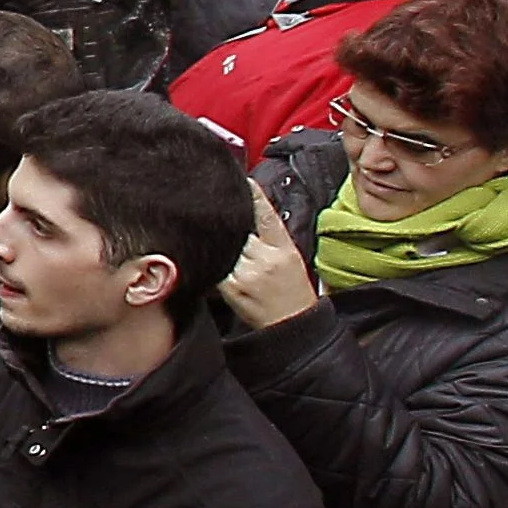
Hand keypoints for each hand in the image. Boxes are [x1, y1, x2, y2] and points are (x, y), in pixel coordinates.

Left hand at [225, 186, 321, 330]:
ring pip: (226, 248)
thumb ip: (271, 241)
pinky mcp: (232, 287)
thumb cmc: (292, 293)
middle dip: (231, 230)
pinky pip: (217, 268)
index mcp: (284, 249)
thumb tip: (250, 220)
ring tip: (225, 254)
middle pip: (238, 231)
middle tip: (224, 229)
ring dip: (221, 248)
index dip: (256, 197)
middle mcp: (266, 258)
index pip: (267, 217)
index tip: (246, 182)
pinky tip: (220, 270)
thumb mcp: (291, 260)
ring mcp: (248, 272)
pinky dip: (215, 266)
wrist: (292, 325)